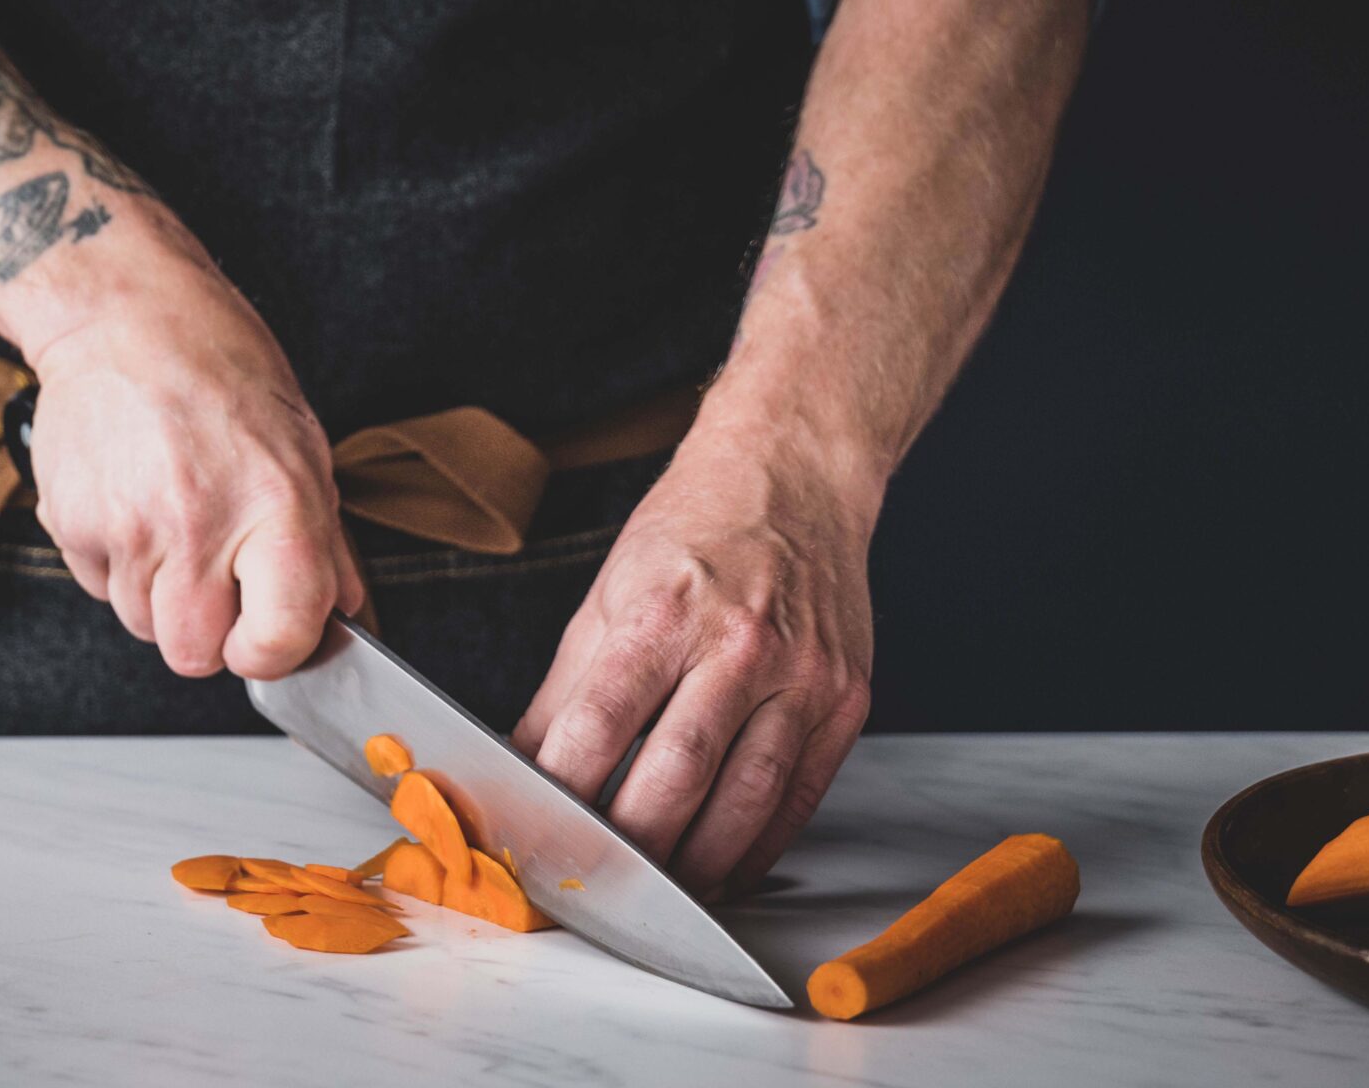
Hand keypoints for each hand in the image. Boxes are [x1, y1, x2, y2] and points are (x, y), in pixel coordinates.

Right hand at [18, 259, 361, 679]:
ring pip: (141, 625)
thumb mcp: (302, 446)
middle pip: (192, 655)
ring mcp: (127, 527)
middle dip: (208, 632)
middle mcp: (199, 524)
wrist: (125, 316)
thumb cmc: (222, 371)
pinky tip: (135, 505)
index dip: (274, 651)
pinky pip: (98, 586)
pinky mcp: (70, 522)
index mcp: (275, 507)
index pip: (278, 639)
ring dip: (160, 595)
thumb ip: (324, 543)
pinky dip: (117, 562)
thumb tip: (342, 612)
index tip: (269, 635)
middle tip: (218, 579)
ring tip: (175, 521)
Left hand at [512, 430, 875, 897]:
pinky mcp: (845, 700)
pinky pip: (799, 797)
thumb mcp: (608, 592)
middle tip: (594, 884)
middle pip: (677, 776)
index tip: (535, 838)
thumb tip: (522, 772)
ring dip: (696, 865)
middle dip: (628, 847)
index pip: (601, 727)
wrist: (797, 474)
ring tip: (656, 893)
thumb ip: (566, 691)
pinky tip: (724, 868)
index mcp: (665, 610)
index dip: (563, 795)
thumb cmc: (695, 531)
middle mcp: (740, 644)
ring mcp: (803, 676)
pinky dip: (759, 846)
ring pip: (746, 801)